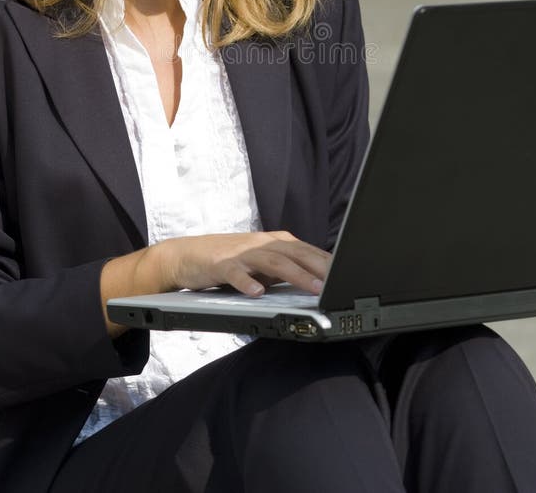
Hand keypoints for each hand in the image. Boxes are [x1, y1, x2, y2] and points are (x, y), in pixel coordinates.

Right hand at [155, 231, 330, 296]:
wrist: (187, 255)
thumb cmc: (228, 260)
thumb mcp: (261, 263)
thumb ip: (285, 269)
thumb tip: (317, 280)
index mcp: (273, 242)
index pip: (306, 250)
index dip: (327, 262)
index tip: (348, 274)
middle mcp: (260, 243)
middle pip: (294, 253)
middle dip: (319, 267)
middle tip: (338, 283)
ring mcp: (241, 253)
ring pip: (272, 262)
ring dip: (295, 275)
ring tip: (313, 288)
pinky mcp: (221, 264)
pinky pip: (236, 273)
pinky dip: (247, 282)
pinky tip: (257, 292)